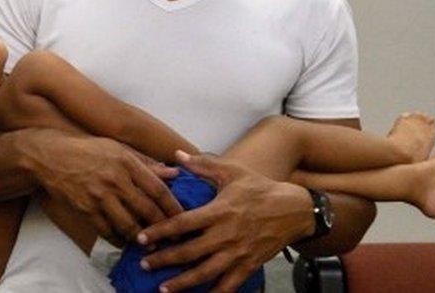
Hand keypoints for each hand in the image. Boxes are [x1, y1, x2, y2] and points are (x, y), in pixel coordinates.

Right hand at [23, 131, 182, 243]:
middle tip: (172, 237)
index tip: (183, 217)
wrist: (50, 157)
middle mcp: (115, 179)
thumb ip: (146, 163)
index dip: (173, 206)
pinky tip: (125, 241)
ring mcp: (99, 196)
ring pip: (128, 224)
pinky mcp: (85, 209)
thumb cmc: (87, 150)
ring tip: (149, 243)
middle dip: (163, 227)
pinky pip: (107, 230)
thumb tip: (174, 174)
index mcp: (126, 161)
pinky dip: (119, 239)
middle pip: (147, 209)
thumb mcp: (117, 148)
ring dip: (141, 237)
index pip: (158, 188)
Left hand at [137, 151, 314, 292]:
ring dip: (183, 283)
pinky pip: (229, 285)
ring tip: (163, 289)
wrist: (294, 209)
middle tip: (144, 265)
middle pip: (189, 252)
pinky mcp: (249, 265)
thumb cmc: (260, 188)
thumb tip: (177, 155)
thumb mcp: (232, 171)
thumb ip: (203, 165)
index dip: (160, 231)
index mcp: (219, 211)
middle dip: (164, 260)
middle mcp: (226, 234)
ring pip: (205, 273)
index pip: (183, 223)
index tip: (140, 238)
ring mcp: (238, 253)